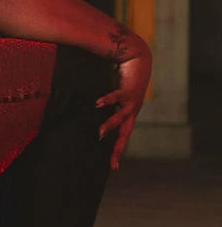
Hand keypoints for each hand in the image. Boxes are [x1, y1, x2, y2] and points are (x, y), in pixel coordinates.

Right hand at [95, 47, 152, 170]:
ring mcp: (131, 101)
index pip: (122, 137)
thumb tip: (89, 110)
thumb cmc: (124, 76)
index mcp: (128, 114)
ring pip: (121, 117)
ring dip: (110, 125)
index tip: (114, 167)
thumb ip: (106, 104)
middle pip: (125, 134)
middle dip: (118, 149)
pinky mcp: (128, 89)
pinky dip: (107, 101)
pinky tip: (98, 104)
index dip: (117, 151)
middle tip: (113, 164)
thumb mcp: (115, 94)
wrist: (137, 58)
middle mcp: (131, 111)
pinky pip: (117, 96)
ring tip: (100, 133)